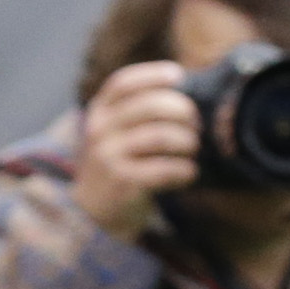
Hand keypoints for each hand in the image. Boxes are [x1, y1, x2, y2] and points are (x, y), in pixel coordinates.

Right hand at [71, 59, 203, 236]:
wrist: (94, 214)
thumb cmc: (118, 165)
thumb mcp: (114, 133)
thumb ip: (137, 111)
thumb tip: (184, 86)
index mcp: (98, 112)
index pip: (123, 83)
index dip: (153, 74)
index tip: (178, 75)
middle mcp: (100, 131)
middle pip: (150, 105)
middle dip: (183, 111)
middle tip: (196, 125)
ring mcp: (109, 157)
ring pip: (162, 136)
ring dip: (188, 142)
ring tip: (192, 150)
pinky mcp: (124, 182)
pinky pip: (166, 169)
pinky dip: (186, 170)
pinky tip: (189, 173)